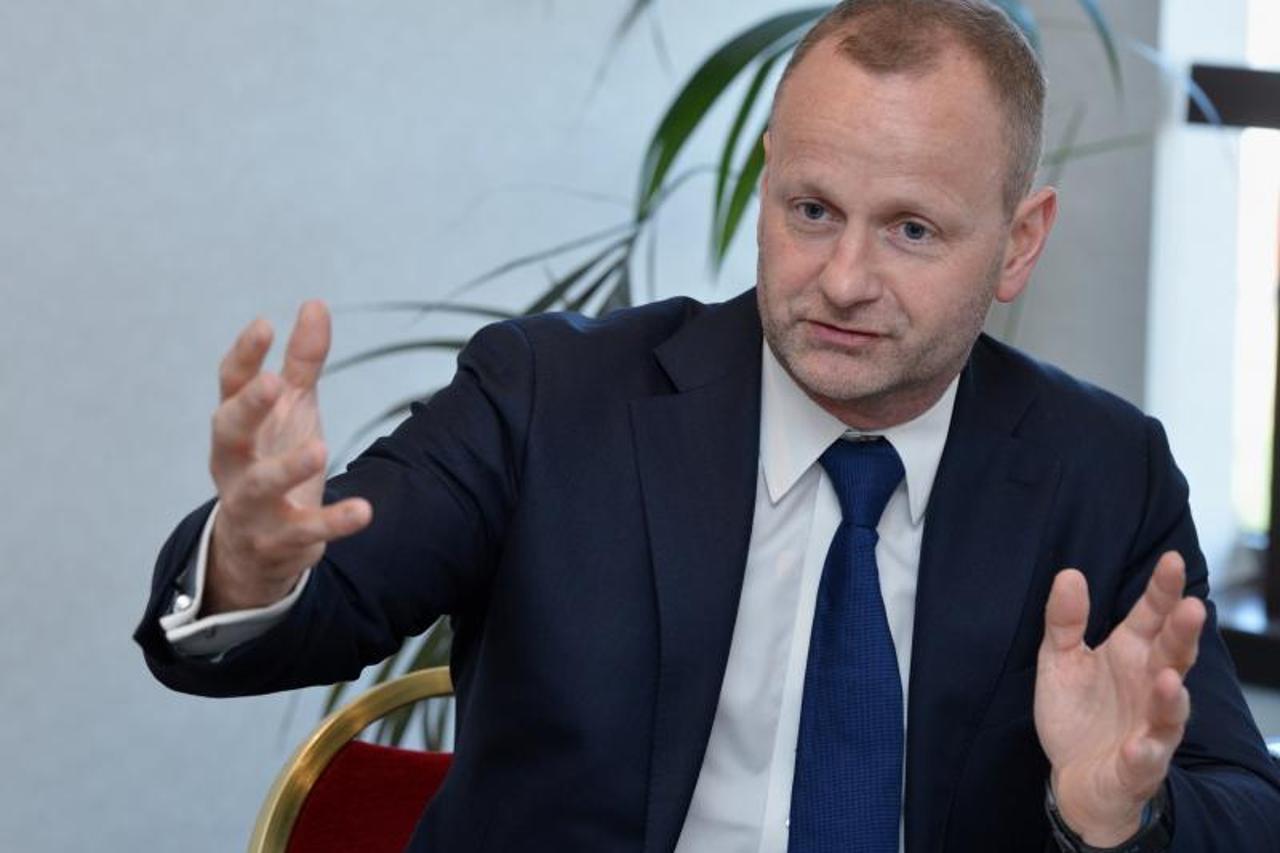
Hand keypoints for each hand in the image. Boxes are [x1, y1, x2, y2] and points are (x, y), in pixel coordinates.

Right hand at [204, 301, 371, 613]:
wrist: (257, 545)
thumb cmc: (272, 458)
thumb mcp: (291, 409)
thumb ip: (302, 362)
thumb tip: (315, 304)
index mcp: (236, 425)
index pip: (229, 385)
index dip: (243, 355)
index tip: (264, 324)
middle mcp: (234, 463)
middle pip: (228, 432)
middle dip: (248, 408)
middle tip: (272, 383)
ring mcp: (250, 505)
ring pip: (259, 487)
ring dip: (287, 468)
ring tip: (320, 448)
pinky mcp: (278, 540)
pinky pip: (304, 532)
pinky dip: (333, 522)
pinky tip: (364, 511)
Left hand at [1034, 551, 1204, 845]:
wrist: (1075, 777)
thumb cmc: (1078, 712)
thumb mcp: (1060, 660)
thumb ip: (1065, 620)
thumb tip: (1068, 574)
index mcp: (1130, 654)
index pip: (1152, 616)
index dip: (1163, 591)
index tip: (1171, 560)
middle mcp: (1149, 686)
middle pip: (1172, 655)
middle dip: (1183, 634)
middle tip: (1191, 607)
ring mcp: (1149, 726)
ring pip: (1170, 710)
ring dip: (1171, 696)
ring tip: (1168, 678)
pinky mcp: (1139, 765)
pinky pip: (1146, 759)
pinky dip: (1145, 752)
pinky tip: (1138, 745)